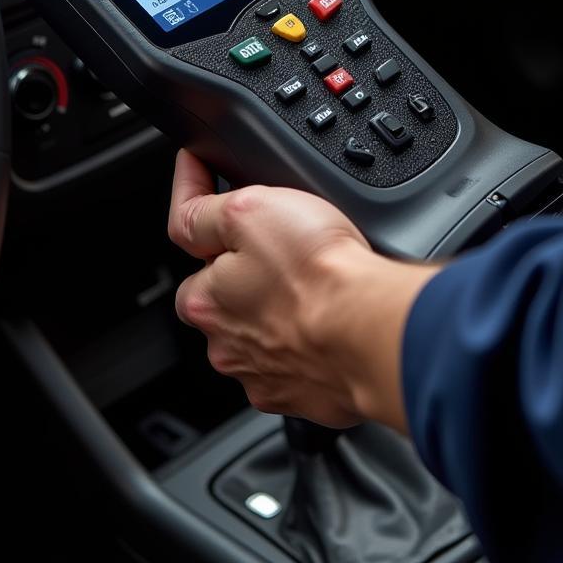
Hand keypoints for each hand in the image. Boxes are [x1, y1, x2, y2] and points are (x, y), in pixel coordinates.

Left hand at [168, 150, 439, 429]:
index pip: (186, 238)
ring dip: (277, 311)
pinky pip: (300, 361)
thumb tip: (189, 205)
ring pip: (261, 331)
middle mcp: (226, 345)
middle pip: (223, 294)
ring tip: (315, 285)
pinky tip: (332, 321)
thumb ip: (205, 211)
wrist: (375, 332)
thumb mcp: (249, 210)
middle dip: (243, 270)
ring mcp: (267, 375)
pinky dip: (311, 343)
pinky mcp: (306, 395)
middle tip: (283, 245)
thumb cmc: (320, 273)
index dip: (198, 196)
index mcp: (203, 299)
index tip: (202, 167)